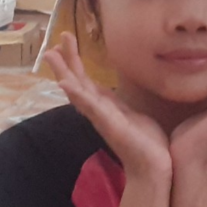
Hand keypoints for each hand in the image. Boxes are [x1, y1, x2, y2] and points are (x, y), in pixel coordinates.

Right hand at [45, 33, 171, 189]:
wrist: (154, 168)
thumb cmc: (147, 144)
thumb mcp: (132, 116)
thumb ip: (118, 105)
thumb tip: (109, 93)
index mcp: (105, 108)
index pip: (85, 81)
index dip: (74, 63)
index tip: (65, 42)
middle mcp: (98, 112)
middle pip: (77, 82)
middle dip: (67, 60)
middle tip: (57, 38)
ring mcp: (101, 118)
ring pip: (78, 91)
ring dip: (64, 72)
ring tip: (51, 55)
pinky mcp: (110, 125)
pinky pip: (91, 108)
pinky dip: (78, 95)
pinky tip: (65, 84)